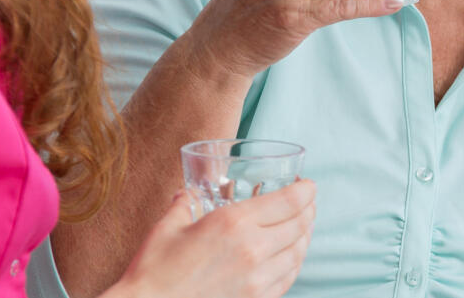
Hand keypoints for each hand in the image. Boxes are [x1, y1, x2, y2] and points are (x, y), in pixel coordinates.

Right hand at [106, 180, 317, 297]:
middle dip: (309, 209)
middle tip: (307, 202)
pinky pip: (287, 279)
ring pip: (298, 254)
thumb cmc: (154, 272)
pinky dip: (294, 264)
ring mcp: (257, 279)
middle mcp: (253, 249)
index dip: (306, 190)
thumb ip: (184, 204)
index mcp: (234, 223)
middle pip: (300, 225)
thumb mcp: (167, 227)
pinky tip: (289, 257)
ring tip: (302, 227)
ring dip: (305, 237)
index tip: (308, 184)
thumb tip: (186, 193)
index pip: (289, 201)